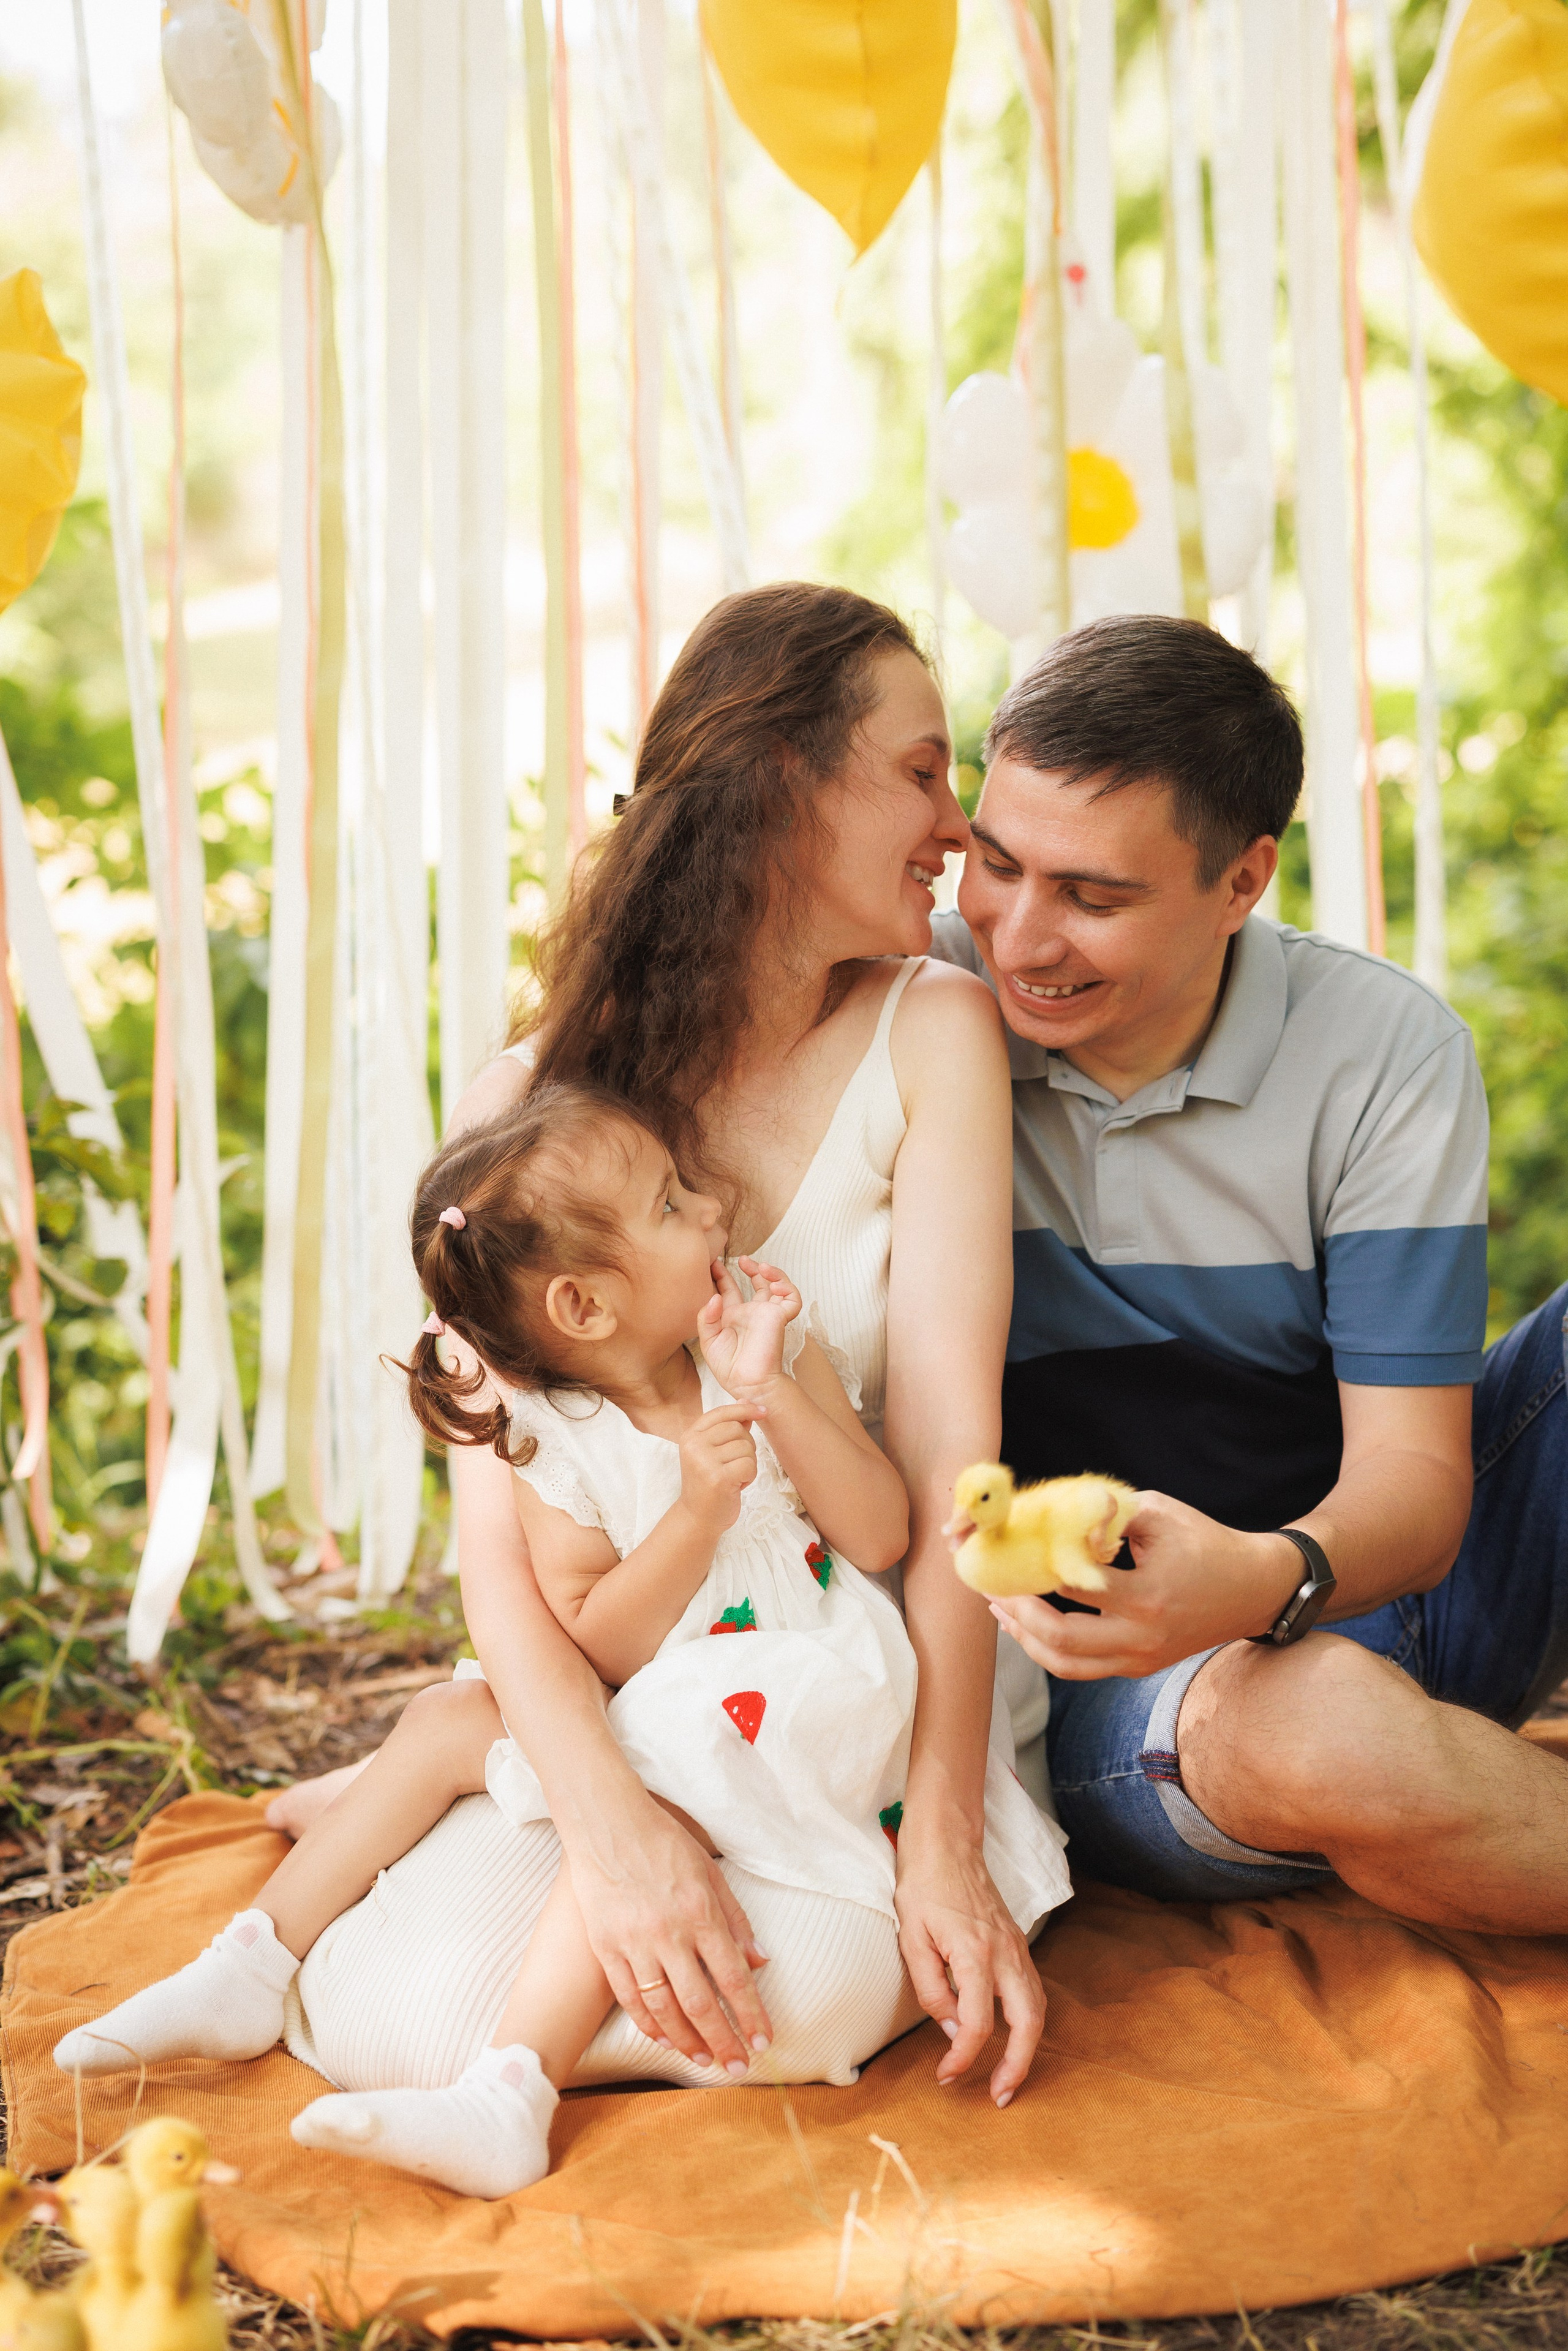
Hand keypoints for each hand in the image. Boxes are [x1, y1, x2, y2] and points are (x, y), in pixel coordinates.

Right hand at [563, 1786, 773, 2071]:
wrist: (607, 1823)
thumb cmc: (664, 1843)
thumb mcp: (710, 1872)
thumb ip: (736, 1920)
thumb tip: (760, 1961)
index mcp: (700, 1913)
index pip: (733, 1977)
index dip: (751, 2014)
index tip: (765, 2040)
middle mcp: (669, 1933)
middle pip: (701, 2003)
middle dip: (724, 2040)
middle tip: (739, 2067)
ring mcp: (634, 1943)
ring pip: (665, 2008)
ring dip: (688, 2041)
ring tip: (705, 2060)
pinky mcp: (606, 1947)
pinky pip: (630, 1998)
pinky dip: (649, 2024)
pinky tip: (666, 2039)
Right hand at [678, 1401, 760, 1534]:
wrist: (697, 1518)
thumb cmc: (709, 1483)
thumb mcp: (713, 1452)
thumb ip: (728, 1427)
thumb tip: (746, 1401)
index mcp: (690, 1435)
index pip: (722, 1412)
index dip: (744, 1409)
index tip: (762, 1411)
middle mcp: (694, 1445)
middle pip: (738, 1429)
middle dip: (746, 1446)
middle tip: (735, 1465)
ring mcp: (704, 1462)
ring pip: (746, 1447)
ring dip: (748, 1463)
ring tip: (734, 1476)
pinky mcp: (719, 1478)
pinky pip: (750, 1465)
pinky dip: (750, 1476)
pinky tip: (737, 1485)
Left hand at [699, 1256, 801, 1398]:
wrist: (748, 1384)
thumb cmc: (728, 1368)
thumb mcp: (708, 1340)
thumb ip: (706, 1317)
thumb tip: (715, 1296)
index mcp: (734, 1317)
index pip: (730, 1289)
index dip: (722, 1275)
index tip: (713, 1264)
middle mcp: (752, 1313)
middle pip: (756, 1282)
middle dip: (749, 1267)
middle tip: (741, 1259)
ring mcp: (767, 1314)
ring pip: (777, 1285)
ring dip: (771, 1272)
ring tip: (759, 1266)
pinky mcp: (780, 1318)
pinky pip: (792, 1298)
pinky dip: (786, 1286)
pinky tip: (772, 1283)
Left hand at [894, 1819, 1044, 2106]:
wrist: (946, 1843)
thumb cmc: (922, 1886)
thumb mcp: (911, 1938)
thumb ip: (930, 1988)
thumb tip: (949, 2027)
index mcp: (975, 1954)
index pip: (976, 2023)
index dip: (962, 2057)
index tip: (946, 2075)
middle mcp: (1004, 1953)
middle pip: (1027, 2022)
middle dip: (1018, 2065)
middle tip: (1000, 2095)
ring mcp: (1016, 1947)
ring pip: (1038, 2007)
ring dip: (1028, 2046)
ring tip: (1009, 2075)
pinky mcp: (1016, 1943)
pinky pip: (1032, 1989)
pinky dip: (1028, 2020)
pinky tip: (1012, 2035)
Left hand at [989, 1491, 1303, 1680]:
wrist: (1253, 1589)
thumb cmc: (1205, 1543)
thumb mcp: (1158, 1513)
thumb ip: (1106, 1514)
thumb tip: (1055, 1512)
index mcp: (1145, 1596)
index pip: (1073, 1586)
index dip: (1033, 1568)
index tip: (1008, 1550)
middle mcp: (1140, 1637)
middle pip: (1058, 1640)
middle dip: (1016, 1614)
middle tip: (991, 1587)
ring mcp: (1139, 1659)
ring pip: (1065, 1665)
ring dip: (1025, 1639)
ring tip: (1001, 1609)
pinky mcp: (1138, 1667)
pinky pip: (1083, 1667)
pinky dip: (1050, 1648)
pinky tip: (1030, 1624)